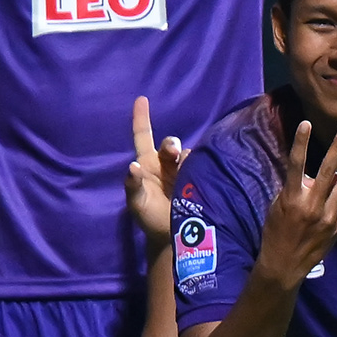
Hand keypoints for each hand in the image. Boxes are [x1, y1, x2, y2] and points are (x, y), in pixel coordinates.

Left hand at [124, 96, 189, 250]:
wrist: (173, 238)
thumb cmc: (150, 219)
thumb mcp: (137, 204)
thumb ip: (133, 185)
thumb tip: (133, 166)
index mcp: (148, 164)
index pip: (143, 136)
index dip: (141, 118)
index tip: (142, 99)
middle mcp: (166, 164)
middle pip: (169, 144)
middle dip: (171, 144)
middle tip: (174, 152)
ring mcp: (184, 171)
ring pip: (188, 153)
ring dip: (187, 157)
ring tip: (189, 172)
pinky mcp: (200, 179)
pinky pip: (203, 165)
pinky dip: (203, 165)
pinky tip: (203, 172)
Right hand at [250, 118, 336, 283]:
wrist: (283, 264)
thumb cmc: (276, 232)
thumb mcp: (277, 207)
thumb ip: (293, 188)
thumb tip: (310, 174)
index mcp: (292, 198)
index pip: (296, 165)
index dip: (300, 143)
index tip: (306, 123)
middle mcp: (312, 204)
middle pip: (328, 169)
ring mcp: (328, 215)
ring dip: (335, 179)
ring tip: (324, 190)